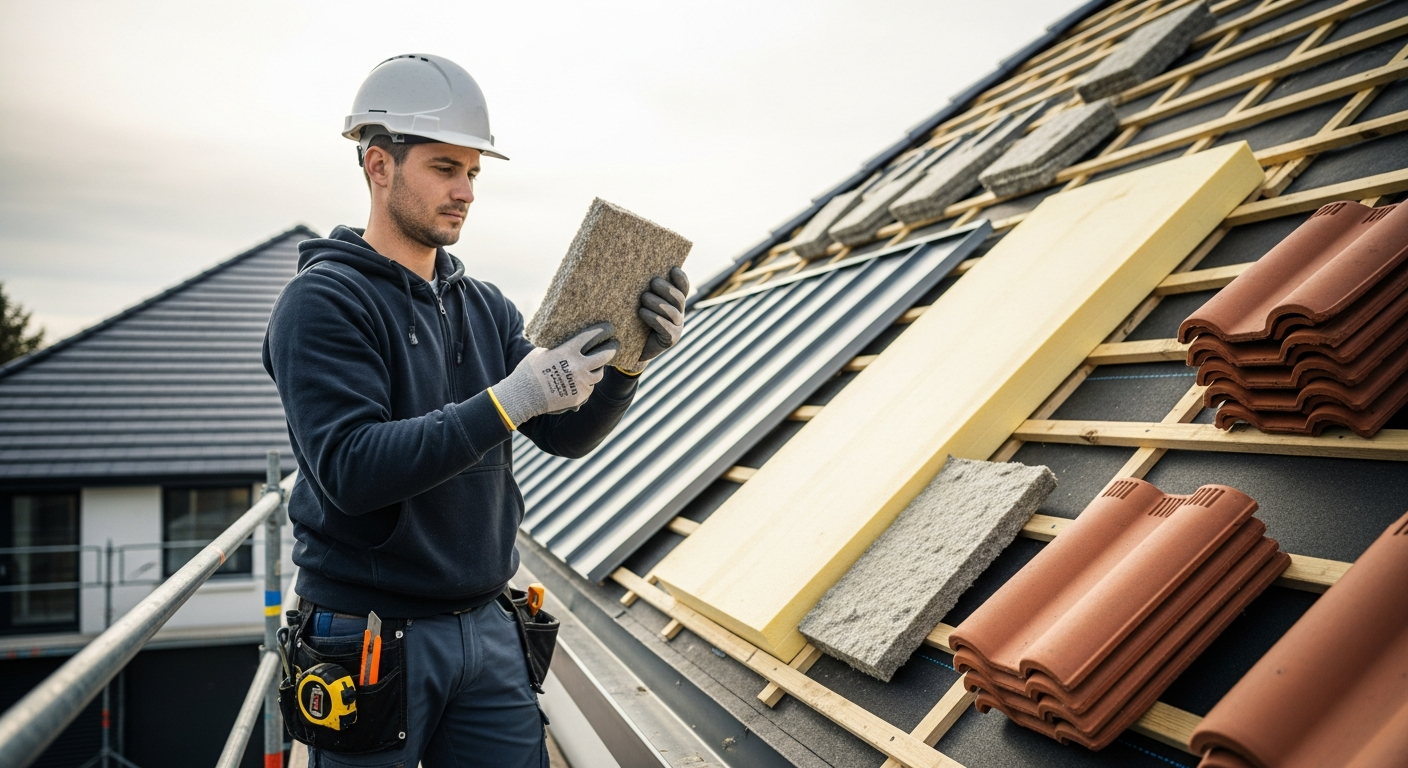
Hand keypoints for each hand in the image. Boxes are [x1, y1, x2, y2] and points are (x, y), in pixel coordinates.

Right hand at [490, 323, 618, 428]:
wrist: (523, 396)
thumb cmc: (529, 371)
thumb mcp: (542, 352)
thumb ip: (559, 348)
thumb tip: (567, 343)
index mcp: (568, 351)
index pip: (591, 336)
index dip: (603, 330)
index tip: (609, 327)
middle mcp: (578, 366)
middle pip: (604, 356)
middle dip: (612, 348)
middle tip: (615, 345)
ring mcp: (581, 382)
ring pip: (599, 374)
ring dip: (598, 369)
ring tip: (597, 366)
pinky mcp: (580, 396)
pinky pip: (589, 388)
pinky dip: (587, 384)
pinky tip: (581, 382)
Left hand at [636, 267, 689, 366]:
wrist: (633, 349)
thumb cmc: (635, 321)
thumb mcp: (642, 304)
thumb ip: (646, 290)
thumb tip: (638, 270)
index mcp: (675, 303)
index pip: (684, 288)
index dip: (681, 278)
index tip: (673, 269)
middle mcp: (679, 314)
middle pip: (678, 298)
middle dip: (666, 288)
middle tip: (652, 282)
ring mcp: (677, 328)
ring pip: (672, 312)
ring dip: (657, 303)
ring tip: (643, 298)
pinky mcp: (670, 339)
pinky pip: (665, 327)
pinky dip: (654, 318)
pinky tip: (642, 312)